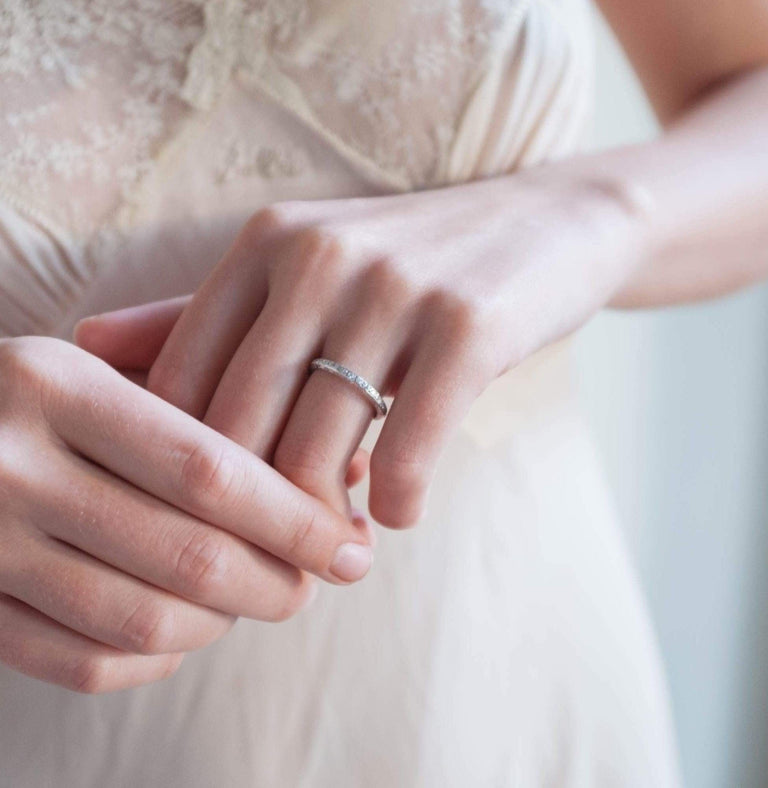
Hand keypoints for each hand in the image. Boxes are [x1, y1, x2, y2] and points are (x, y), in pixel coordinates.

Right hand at [0, 337, 372, 692]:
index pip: (208, 471)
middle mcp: (9, 465)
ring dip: (224, 623)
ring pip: (142, 620)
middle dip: (275, 583)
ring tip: (255, 599)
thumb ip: (213, 406)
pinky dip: (156, 661)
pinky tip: (186, 631)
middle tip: (312, 582)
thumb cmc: (37, 395)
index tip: (350, 547)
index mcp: (56, 387)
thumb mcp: (107, 368)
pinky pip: (82, 663)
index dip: (293, 520)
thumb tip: (342, 477)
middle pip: (187, 555)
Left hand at [77, 170, 645, 527]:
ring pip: (320, 444)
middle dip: (252, 512)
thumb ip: (197, 311)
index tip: (214, 522)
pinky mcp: (469, 326)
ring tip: (338, 544)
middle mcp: (318, 257)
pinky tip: (397, 510)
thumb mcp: (301, 271)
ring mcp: (396, 289)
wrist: (546, 226)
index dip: (186, 474)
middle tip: (275, 557)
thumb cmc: (408, 264)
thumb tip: (88, 345)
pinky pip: (408, 445)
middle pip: (243, 425)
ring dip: (324, 519)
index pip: (184, 385)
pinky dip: (396, 499)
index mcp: (264, 244)